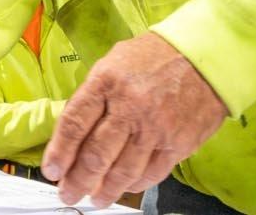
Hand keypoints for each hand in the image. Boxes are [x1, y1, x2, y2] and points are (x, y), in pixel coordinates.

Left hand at [43, 32, 226, 207]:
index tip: (51, 171)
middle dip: (77, 181)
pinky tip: (124, 187)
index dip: (59, 152)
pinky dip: (134, 185)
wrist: (204, 58)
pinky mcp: (178, 144)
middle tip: (68, 193)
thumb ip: (93, 95)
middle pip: (96, 155)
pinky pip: (151, 173)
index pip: (74, 124)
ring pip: (122, 171)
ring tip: (95, 198)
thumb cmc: (153, 58)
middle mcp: (129, 107)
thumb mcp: (113, 63)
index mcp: (106, 82)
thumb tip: (73, 132)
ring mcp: (155, 128)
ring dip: (105, 191)